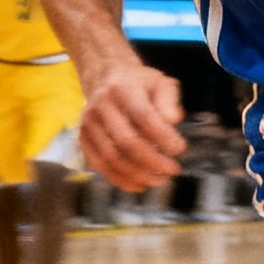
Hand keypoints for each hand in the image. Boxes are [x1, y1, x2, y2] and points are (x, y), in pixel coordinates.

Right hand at [80, 63, 185, 190]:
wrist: (106, 79)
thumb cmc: (138, 84)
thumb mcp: (160, 82)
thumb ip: (169, 99)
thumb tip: (173, 120)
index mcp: (122, 89)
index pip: (143, 117)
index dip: (163, 137)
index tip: (180, 148)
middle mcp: (101, 106)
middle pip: (127, 142)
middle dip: (153, 161)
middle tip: (173, 169)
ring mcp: (89, 124)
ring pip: (112, 158)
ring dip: (138, 174)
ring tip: (160, 179)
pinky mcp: (84, 139)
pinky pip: (100, 166)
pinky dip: (120, 179)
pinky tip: (139, 184)